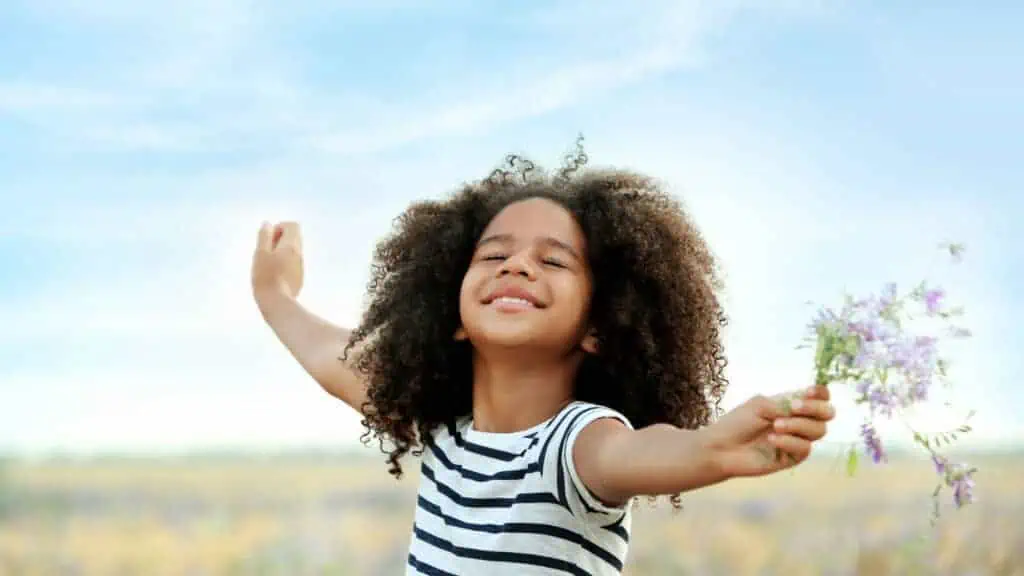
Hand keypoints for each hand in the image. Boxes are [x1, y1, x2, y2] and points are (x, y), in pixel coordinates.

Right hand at [252, 221, 304, 301]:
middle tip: (266, 251)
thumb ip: (264, 236)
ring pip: (292, 252)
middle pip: (294, 238)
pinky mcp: (299, 278)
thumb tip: (268, 225)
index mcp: (292, 245)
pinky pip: (292, 264)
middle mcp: (300, 254)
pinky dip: (283, 264)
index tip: (268, 239)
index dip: (279, 228)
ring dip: (280, 252)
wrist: (277, 302)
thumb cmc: (265, 276)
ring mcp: (300, 266)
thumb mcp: (260, 253)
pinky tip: (272, 275)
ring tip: (267, 264)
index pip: (293, 225)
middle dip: (279, 240)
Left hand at [706, 385, 834, 477]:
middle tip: (794, 408)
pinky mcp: (793, 457)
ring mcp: (797, 439)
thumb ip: (785, 404)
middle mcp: (799, 421)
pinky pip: (805, 448)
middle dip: (815, 409)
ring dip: (798, 425)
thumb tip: (806, 405)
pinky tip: (772, 440)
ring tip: (775, 425)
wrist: (723, 447)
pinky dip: (790, 441)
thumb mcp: (761, 405)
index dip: (820, 394)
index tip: (809, 392)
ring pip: (819, 430)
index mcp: (791, 404)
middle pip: (827, 413)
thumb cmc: (738, 422)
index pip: (819, 397)